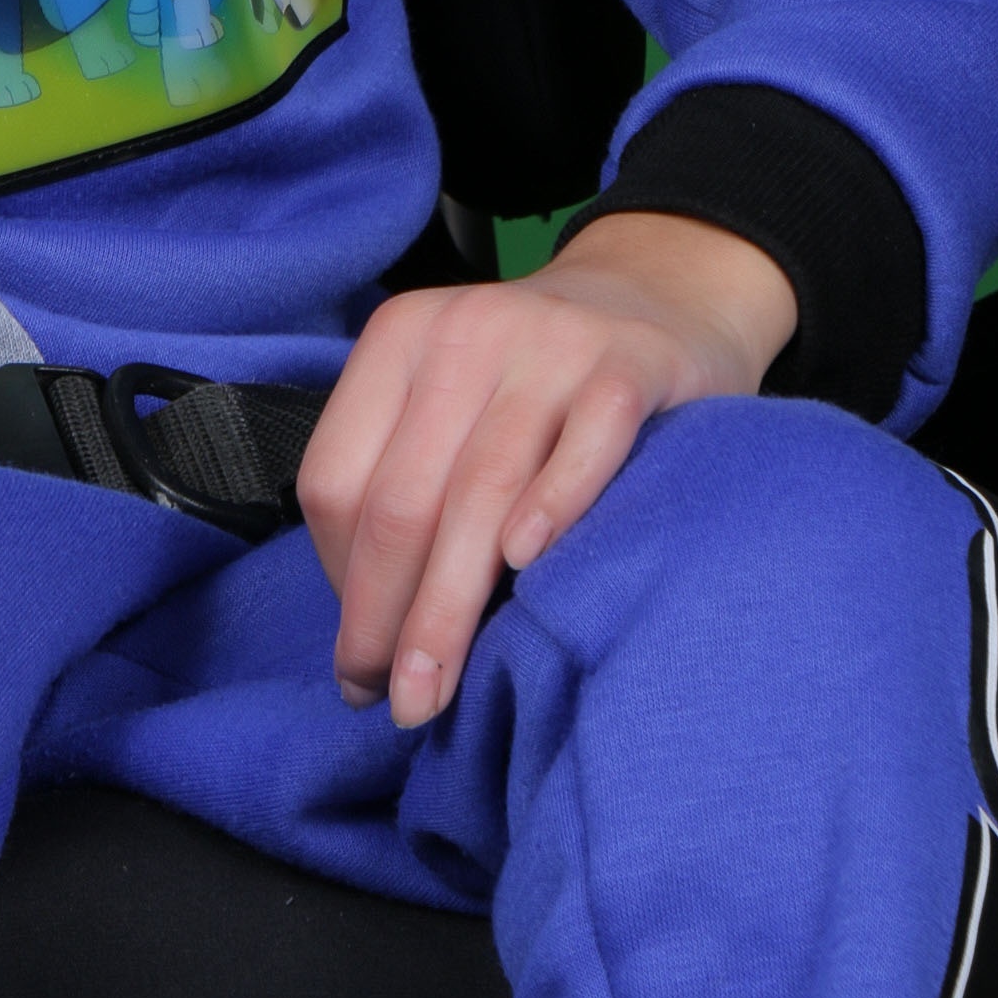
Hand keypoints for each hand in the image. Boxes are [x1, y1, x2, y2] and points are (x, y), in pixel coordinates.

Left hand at [296, 212, 797, 727]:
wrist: (660, 294)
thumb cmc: (537, 381)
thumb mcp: (452, 401)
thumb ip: (408, 483)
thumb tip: (366, 638)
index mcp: (399, 340)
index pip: (336, 479)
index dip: (338, 582)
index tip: (359, 660)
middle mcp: (463, 333)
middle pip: (403, 498)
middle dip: (389, 618)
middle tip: (397, 703)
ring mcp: (549, 344)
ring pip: (482, 488)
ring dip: (451, 604)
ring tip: (436, 691)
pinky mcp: (630, 364)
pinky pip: (586, 442)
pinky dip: (555, 505)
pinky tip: (530, 566)